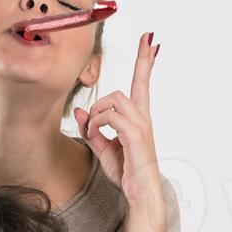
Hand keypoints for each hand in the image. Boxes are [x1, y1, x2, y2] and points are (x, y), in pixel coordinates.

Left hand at [73, 31, 162, 206]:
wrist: (140, 192)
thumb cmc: (126, 172)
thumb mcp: (102, 148)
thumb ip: (92, 128)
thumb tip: (81, 109)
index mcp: (138, 117)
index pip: (143, 82)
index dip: (145, 59)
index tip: (149, 39)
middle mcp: (143, 117)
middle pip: (119, 92)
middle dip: (100, 105)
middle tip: (93, 127)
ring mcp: (141, 125)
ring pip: (113, 100)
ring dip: (97, 116)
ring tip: (95, 134)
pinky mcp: (135, 134)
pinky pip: (109, 117)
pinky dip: (97, 125)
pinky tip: (96, 136)